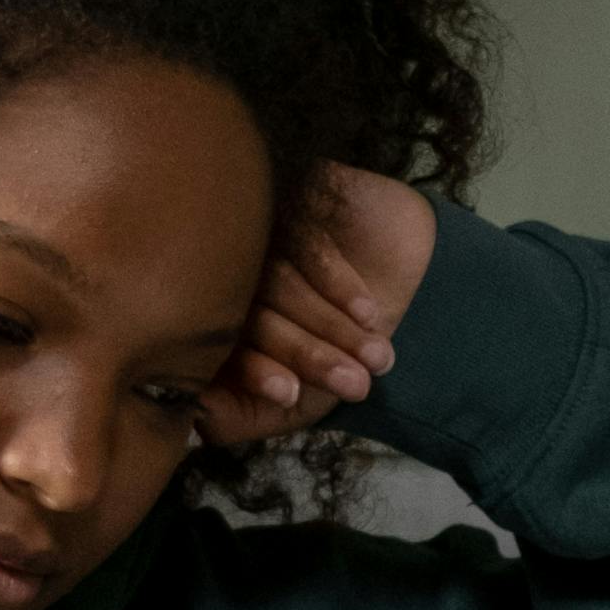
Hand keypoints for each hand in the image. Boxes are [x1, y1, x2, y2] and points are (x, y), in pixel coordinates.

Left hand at [204, 165, 439, 445]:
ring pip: (282, 279)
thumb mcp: (298, 399)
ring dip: (332, 325)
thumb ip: (244, 414)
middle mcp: (233, 265)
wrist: (417, 291)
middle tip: (355, 385)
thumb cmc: (343, 348)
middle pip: (254, 311)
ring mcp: (264, 226)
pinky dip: (340, 283)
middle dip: (309, 354)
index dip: (256, 371)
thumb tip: (193, 417)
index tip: (291, 395)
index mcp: (220, 311)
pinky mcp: (300, 192)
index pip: (222, 342)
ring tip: (377, 359)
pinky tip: (369, 313)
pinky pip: (309, 240)